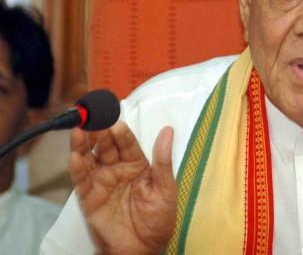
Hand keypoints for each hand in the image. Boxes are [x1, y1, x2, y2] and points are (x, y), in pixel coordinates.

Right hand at [70, 122, 176, 254]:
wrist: (143, 248)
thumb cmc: (159, 218)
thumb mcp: (165, 187)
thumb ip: (163, 160)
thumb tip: (168, 130)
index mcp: (137, 164)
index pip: (127, 143)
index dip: (121, 132)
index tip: (116, 121)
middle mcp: (117, 169)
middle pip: (106, 146)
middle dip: (100, 132)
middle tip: (94, 119)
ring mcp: (102, 181)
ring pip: (90, 158)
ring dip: (83, 144)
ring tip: (79, 130)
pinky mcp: (89, 197)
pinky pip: (81, 180)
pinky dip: (77, 167)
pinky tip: (74, 156)